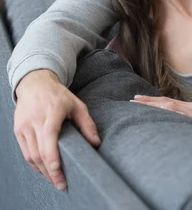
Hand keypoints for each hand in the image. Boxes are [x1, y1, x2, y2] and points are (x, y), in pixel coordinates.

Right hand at [14, 69, 100, 189]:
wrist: (35, 83)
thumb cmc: (58, 95)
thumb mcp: (77, 105)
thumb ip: (87, 124)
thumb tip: (96, 143)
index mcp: (51, 113)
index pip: (49, 141)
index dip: (53, 161)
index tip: (60, 175)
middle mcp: (35, 120)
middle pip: (39, 153)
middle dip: (50, 173)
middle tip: (62, 184)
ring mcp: (24, 126)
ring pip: (31, 156)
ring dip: (42, 171)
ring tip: (55, 179)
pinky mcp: (18, 130)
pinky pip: (25, 153)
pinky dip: (35, 164)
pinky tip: (44, 169)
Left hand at [131, 95, 191, 134]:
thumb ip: (188, 124)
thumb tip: (173, 125)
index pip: (168, 103)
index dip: (153, 102)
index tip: (138, 101)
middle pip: (166, 102)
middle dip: (148, 102)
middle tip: (132, 101)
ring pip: (171, 106)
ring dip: (153, 104)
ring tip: (138, 104)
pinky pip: (181, 114)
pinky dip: (168, 111)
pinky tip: (158, 110)